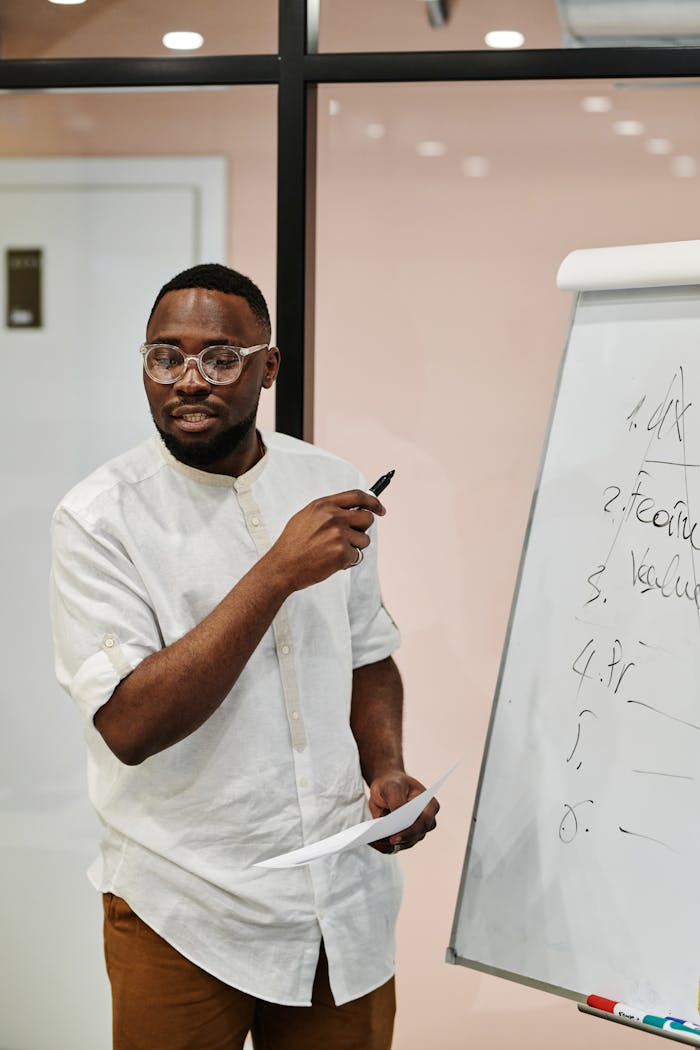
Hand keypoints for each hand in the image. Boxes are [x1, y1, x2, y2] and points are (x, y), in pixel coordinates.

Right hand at [267, 489, 384, 592]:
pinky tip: (330, 562)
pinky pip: (357, 556)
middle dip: (363, 529)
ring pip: (364, 539)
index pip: (357, 496)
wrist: (282, 567)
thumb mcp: (306, 517)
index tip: (380, 509)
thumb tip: (353, 509)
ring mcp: (338, 534)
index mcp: (323, 505)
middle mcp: (332, 517)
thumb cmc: (293, 545)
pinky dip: (347, 561)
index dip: (373, 502)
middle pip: (367, 518)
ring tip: (333, 552)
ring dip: (354, 548)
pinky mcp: (341, 553)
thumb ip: (328, 510)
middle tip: (351, 538)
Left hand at [368, 770, 438, 854]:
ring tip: (371, 838)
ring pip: (402, 844)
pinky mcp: (402, 838)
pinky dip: (381, 845)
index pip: (423, 823)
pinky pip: (392, 847)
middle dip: (396, 839)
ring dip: (386, 843)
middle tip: (379, 839)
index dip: (409, 832)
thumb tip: (396, 821)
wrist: (385, 785)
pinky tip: (371, 840)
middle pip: (414, 837)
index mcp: (429, 806)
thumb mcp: (393, 787)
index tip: (393, 837)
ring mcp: (414, 832)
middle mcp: (425, 822)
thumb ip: (397, 802)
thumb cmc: (393, 783)